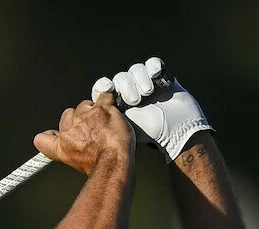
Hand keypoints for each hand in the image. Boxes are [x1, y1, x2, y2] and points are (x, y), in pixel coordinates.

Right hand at [33, 93, 134, 174]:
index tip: (55, 135)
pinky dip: (109, 100)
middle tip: (93, 129)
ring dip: (95, 111)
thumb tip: (76, 149)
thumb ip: (71, 153)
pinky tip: (112, 106)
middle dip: (80, 119)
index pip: (42, 139)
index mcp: (62, 147)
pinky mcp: (100, 109)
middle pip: (68, 115)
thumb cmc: (101, 167)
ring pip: (86, 105)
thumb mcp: (78, 166)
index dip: (49, 135)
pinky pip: (104, 97)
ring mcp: (84, 117)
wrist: (113, 162)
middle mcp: (69, 131)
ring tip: (106, 123)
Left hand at [91, 57, 212, 162]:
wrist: (178, 133)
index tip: (107, 89)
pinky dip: (154, 66)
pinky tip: (157, 75)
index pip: (103, 88)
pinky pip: (153, 63)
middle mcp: (131, 93)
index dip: (103, 86)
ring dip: (140, 79)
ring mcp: (147, 84)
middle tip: (135, 101)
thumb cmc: (151, 135)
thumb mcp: (121, 130)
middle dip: (126, 87)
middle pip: (120, 78)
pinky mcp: (163, 78)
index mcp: (118, 105)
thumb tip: (81, 119)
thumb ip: (101, 123)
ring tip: (148, 92)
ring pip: (136, 70)